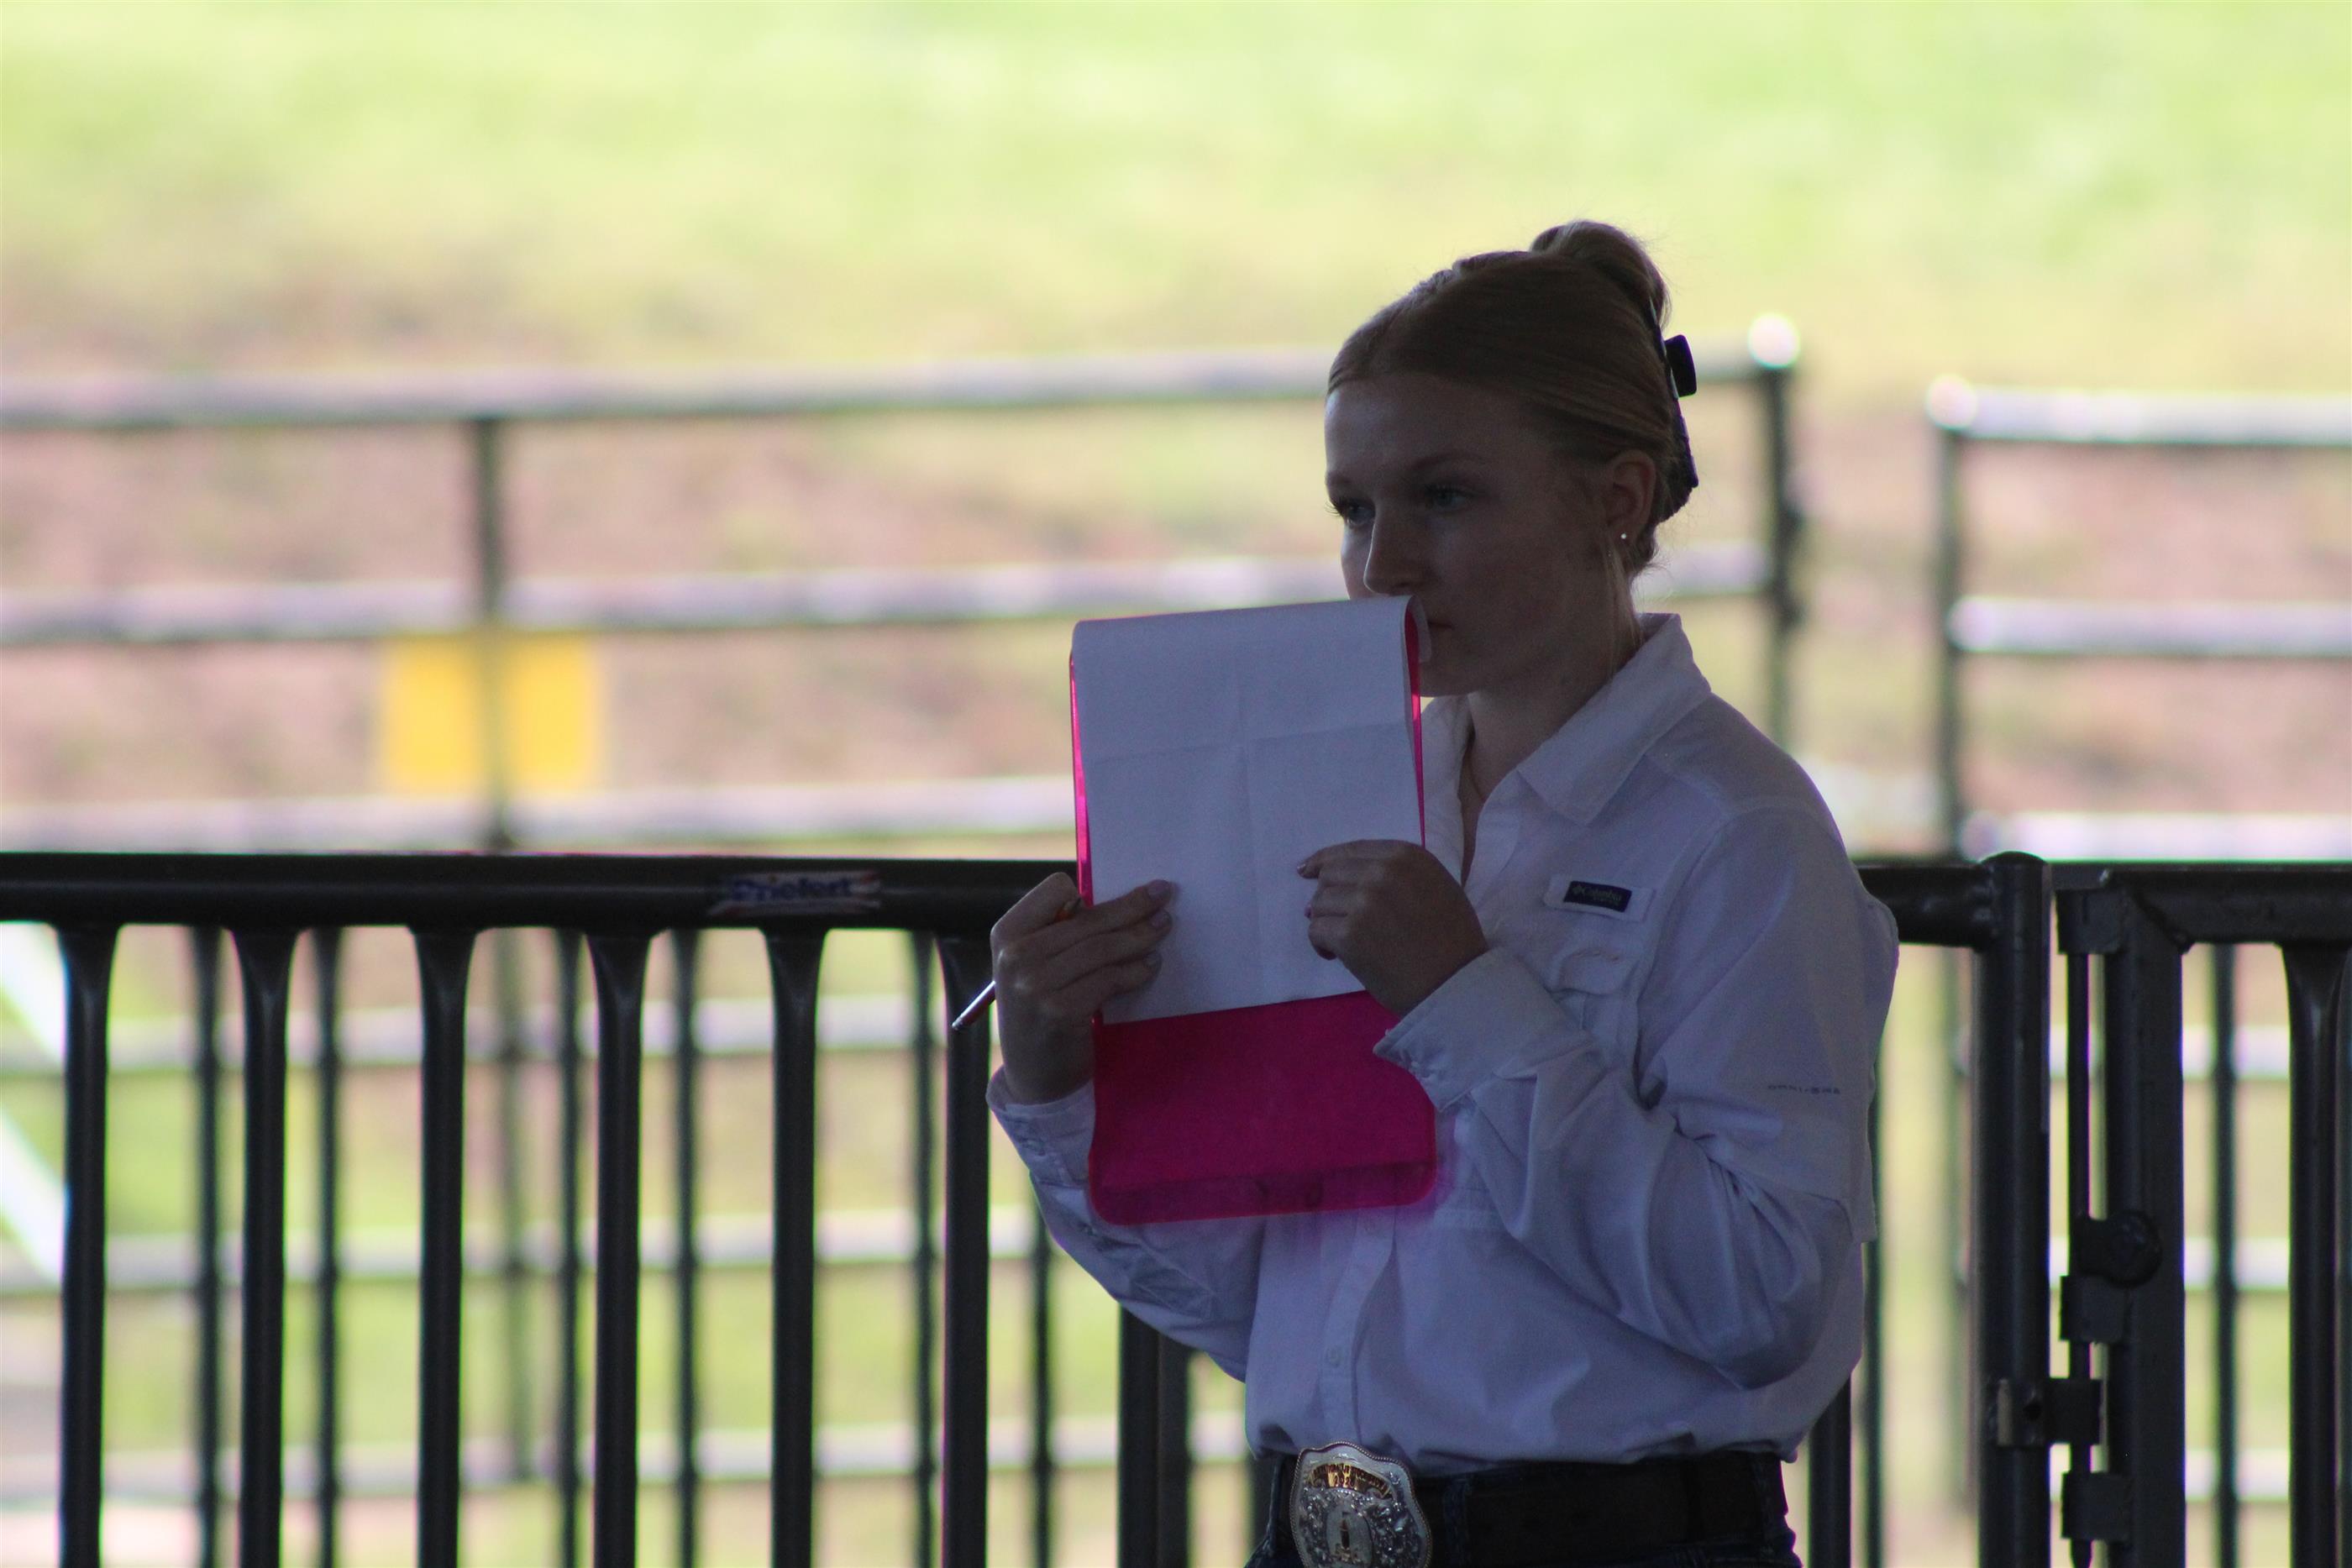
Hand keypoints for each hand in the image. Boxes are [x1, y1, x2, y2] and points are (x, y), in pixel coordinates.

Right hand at [989, 872, 1174, 1103]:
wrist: (1033, 1076)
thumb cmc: (1038, 1010)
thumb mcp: (1031, 966)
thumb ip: (1057, 934)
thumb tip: (1120, 902)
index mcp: (1006, 934)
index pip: (1055, 888)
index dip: (1085, 895)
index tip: (1106, 905)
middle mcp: (1016, 956)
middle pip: (1088, 919)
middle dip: (1132, 905)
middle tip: (1163, 893)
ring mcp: (1036, 986)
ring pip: (1103, 947)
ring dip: (1142, 934)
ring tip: (1163, 926)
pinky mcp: (1061, 1011)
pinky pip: (1111, 979)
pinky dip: (1137, 970)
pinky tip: (1151, 965)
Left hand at [1298, 840, 1485, 1016]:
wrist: (1455, 982)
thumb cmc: (1453, 939)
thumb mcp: (1436, 886)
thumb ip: (1399, 872)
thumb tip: (1350, 875)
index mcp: (1406, 856)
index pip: (1351, 850)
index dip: (1325, 861)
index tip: (1308, 870)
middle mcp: (1383, 872)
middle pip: (1330, 875)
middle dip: (1328, 896)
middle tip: (1335, 918)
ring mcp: (1364, 902)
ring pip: (1319, 903)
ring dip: (1324, 922)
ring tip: (1340, 942)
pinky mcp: (1350, 934)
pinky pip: (1316, 931)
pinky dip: (1320, 944)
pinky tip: (1335, 955)